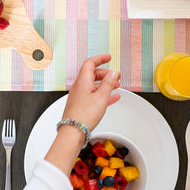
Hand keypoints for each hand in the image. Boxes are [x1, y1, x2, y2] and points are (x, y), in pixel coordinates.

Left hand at [44, 54, 120, 173]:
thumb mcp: (101, 97)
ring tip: (116, 86)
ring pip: (93, 85)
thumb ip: (108, 83)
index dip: (100, 58)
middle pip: (92, 74)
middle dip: (105, 73)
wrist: (73, 131)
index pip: (90, 63)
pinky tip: (112, 98)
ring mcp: (79, 96)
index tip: (108, 57)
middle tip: (116, 76)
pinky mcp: (80, 105)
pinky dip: (103, 94)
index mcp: (82, 81)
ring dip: (105, 84)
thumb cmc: (84, 115)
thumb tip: (113, 73)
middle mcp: (79, 87)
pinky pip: (93, 95)